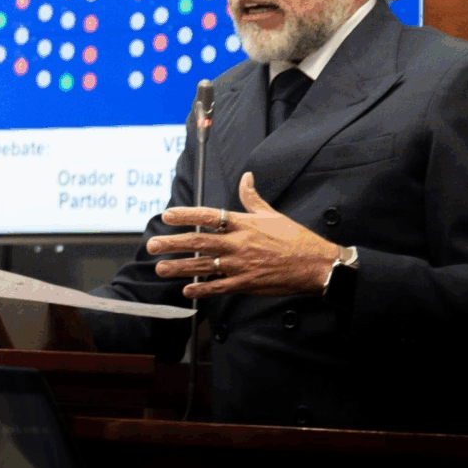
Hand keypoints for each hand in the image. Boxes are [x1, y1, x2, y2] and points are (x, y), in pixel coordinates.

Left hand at [151, 172, 344, 298]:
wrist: (315, 264)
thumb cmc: (295, 238)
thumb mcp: (273, 214)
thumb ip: (252, 198)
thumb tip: (246, 178)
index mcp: (244, 224)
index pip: (209, 217)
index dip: (186, 215)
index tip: (167, 215)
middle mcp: (238, 244)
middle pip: (199, 242)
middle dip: (173, 243)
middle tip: (152, 244)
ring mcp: (240, 266)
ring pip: (203, 266)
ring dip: (179, 267)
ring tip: (160, 268)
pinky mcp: (246, 284)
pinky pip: (218, 287)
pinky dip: (201, 289)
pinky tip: (187, 290)